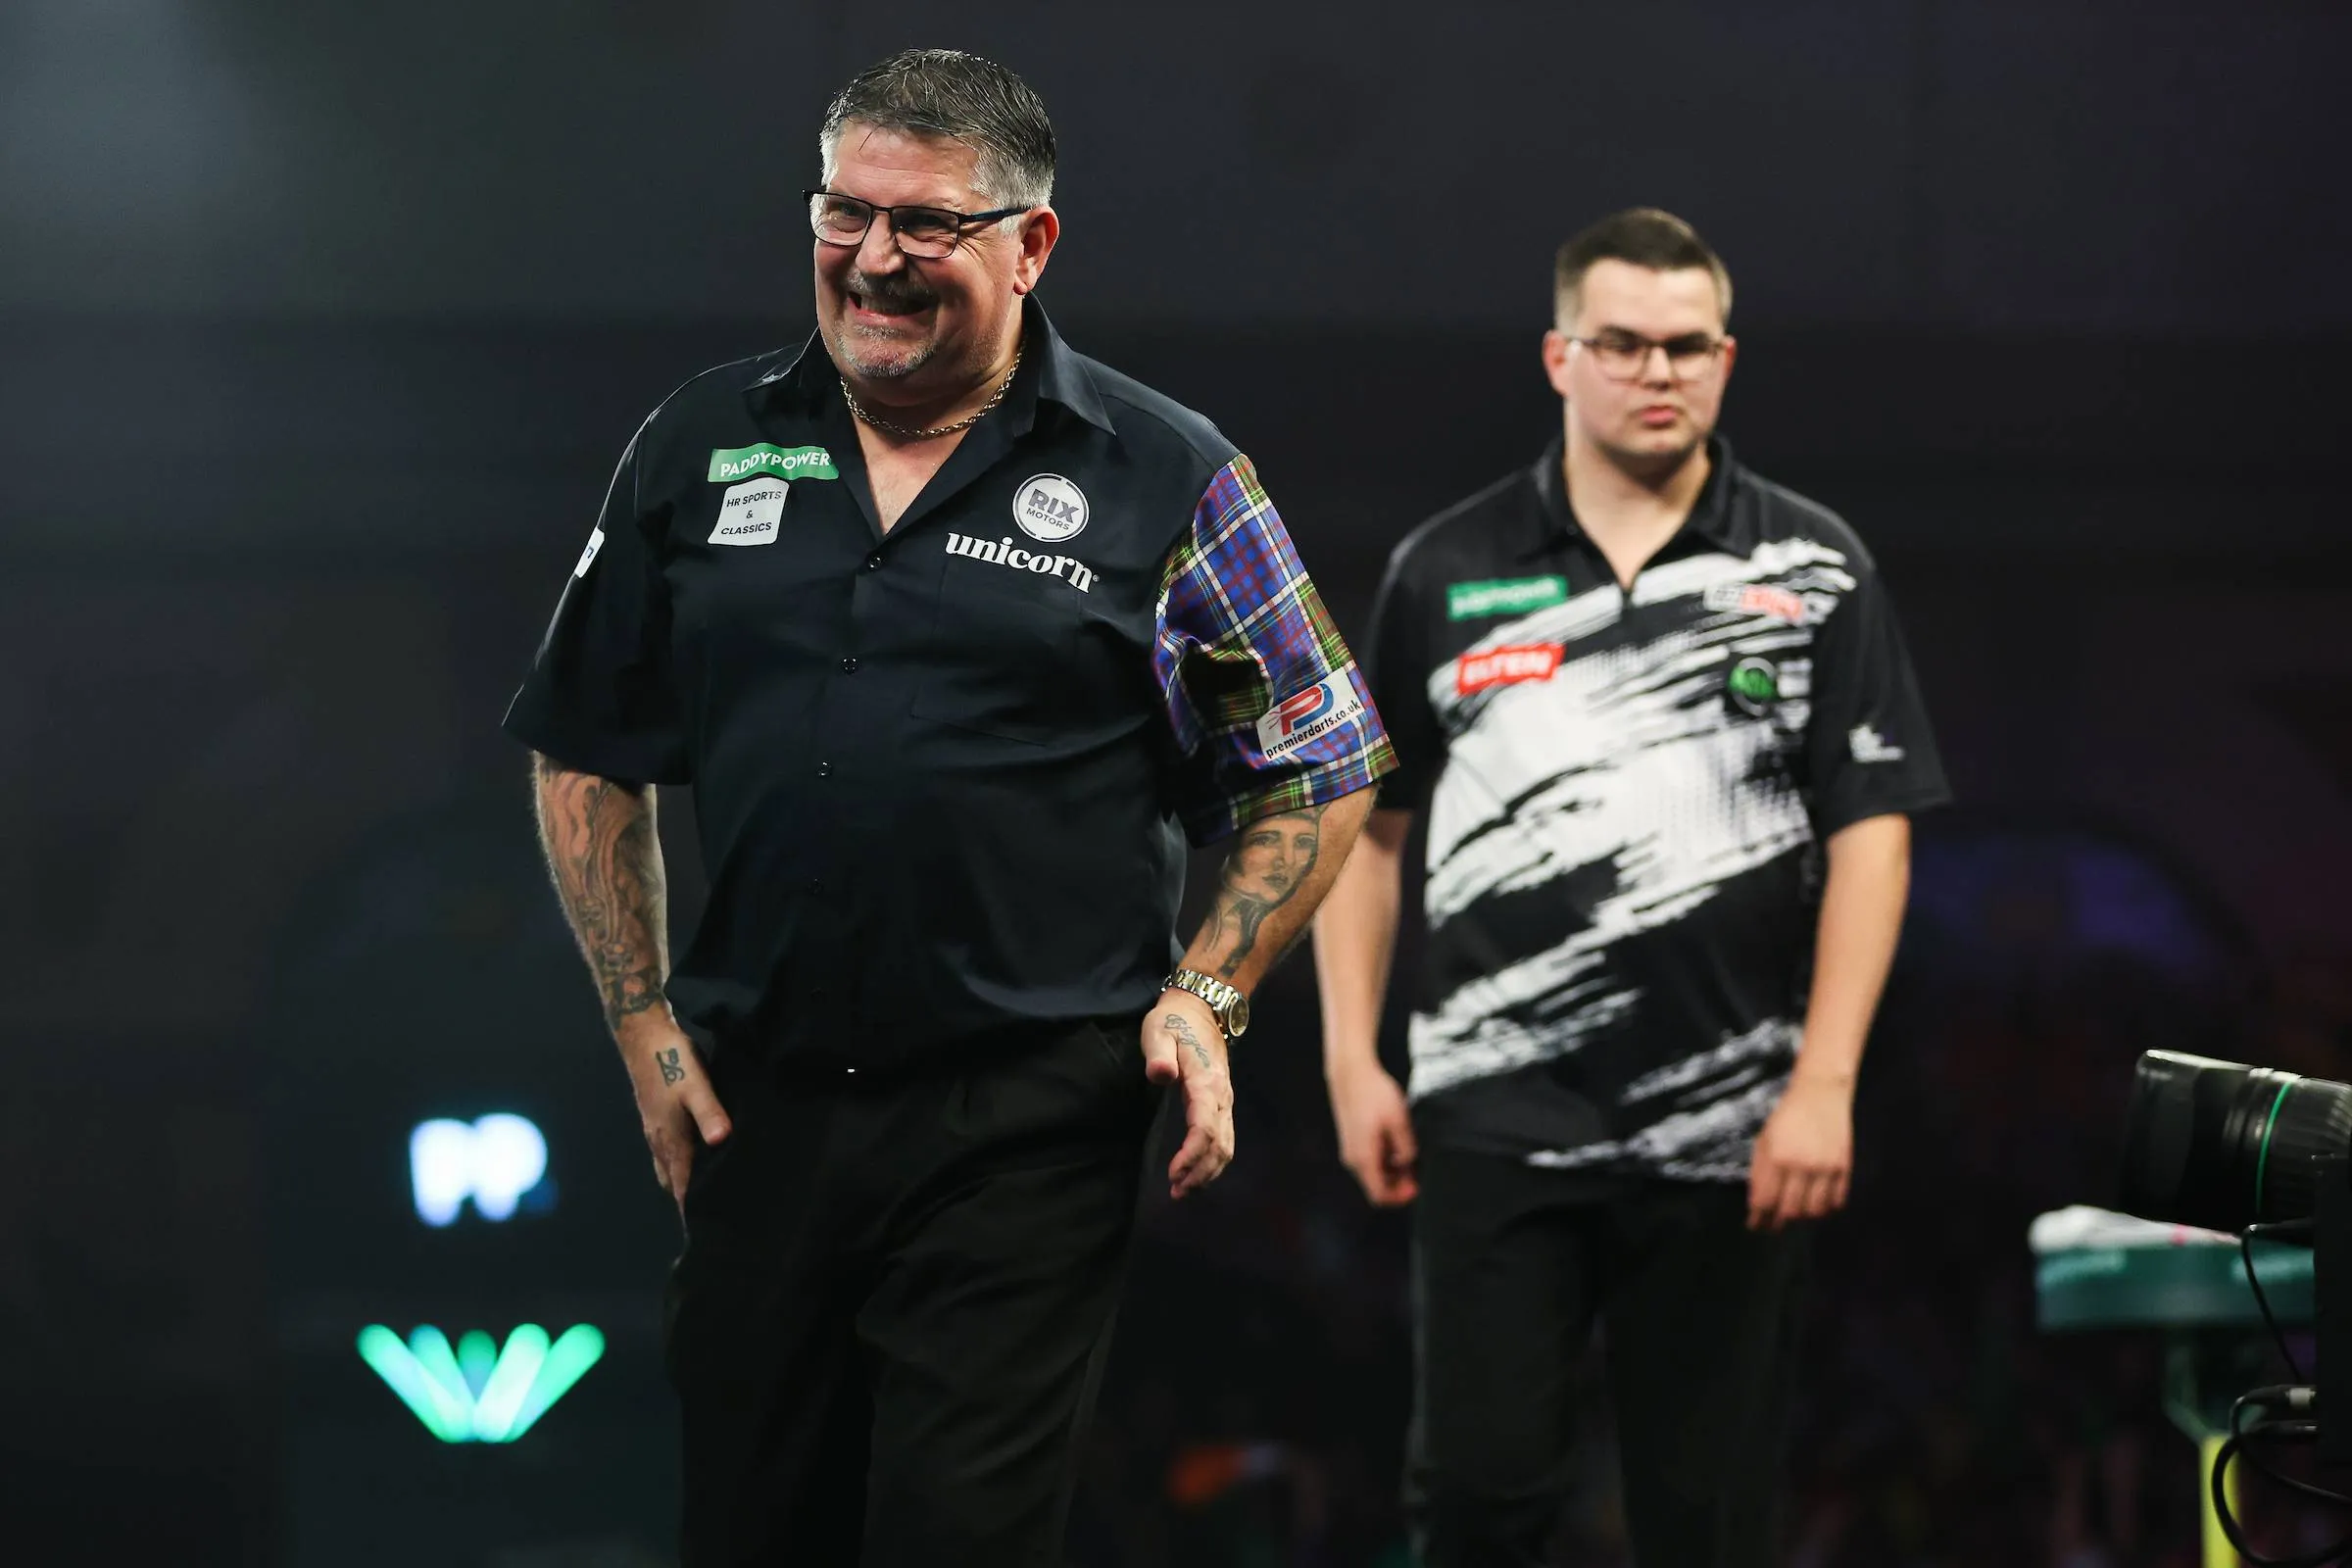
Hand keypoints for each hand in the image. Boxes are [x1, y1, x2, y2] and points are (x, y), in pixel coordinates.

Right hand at [622, 1025, 731, 1218]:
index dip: (693, 1207)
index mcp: (670, 1139)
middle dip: (689, 1199)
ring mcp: (655, 1129)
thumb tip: (722, 1143)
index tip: (707, 1227)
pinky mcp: (656, 1117)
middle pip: (674, 1181)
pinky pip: (668, 1150)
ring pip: (669, 1166)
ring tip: (708, 1189)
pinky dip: (681, 1161)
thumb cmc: (672, 1060)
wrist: (643, 1036)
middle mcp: (659, 1140)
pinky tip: (699, 1154)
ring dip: (684, 1180)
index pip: (681, 1185)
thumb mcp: (697, 1086)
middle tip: (714, 1213)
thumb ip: (709, 1114)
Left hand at [1140, 989, 1234, 1198]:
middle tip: (1175, 1192)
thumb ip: (1159, 1054)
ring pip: (1226, 1146)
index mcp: (1205, 1083)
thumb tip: (1161, 1075)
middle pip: (1220, 1145)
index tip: (1173, 1174)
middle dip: (1200, 1172)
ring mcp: (1225, 1102)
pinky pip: (1225, 1139)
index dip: (1192, 1155)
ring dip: (1208, 1171)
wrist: (1200, 1010)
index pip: (1205, 1128)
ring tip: (1183, 1189)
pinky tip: (1197, 1173)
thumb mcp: (1158, 1031)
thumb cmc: (1174, 1023)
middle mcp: (1221, 1097)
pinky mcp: (1222, 1105)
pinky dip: (1213, 1161)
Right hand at [1328, 1061, 1417, 1205]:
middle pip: (1375, 1187)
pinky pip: (1368, 1161)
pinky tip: (1396, 1146)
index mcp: (1364, 1158)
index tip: (1417, 1187)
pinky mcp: (1351, 1141)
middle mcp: (1353, 1160)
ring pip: (1372, 1175)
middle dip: (1397, 1186)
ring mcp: (1350, 1150)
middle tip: (1417, 1174)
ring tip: (1409, 1157)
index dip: (1400, 1198)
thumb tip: (1406, 1163)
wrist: (1351, 1072)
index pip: (1379, 1195)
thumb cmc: (1375, 1094)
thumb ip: (1406, 1147)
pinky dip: (1384, 1162)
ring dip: (1391, 1173)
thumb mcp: (1399, 1120)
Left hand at [1747, 1074, 1852, 1230]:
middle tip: (1776, 1225)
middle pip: (1791, 1211)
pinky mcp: (1846, 1167)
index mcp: (1776, 1157)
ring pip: (1815, 1210)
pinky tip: (1821, 1205)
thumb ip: (1760, 1171)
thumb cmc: (1788, 1116)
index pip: (1765, 1200)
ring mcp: (1826, 1167)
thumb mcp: (1765, 1139)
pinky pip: (1838, 1200)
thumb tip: (1757, 1204)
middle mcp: (1801, 1165)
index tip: (1756, 1226)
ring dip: (1805, 1216)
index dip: (1760, 1219)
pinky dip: (1828, 1208)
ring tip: (1798, 1214)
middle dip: (1781, 1221)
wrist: (1822, 1093)